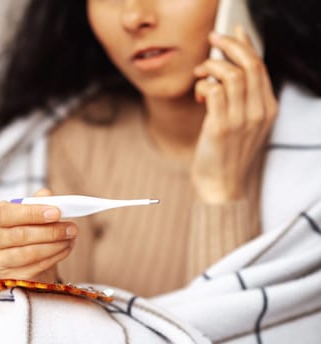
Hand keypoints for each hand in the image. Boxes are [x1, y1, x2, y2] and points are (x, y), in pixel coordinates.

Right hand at [0, 188, 76, 280]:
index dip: (32, 213)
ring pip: (28, 253)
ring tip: (70, 238)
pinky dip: (54, 257)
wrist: (25, 257)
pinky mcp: (8, 276)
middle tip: (71, 228)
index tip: (56, 213)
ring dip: (55, 246)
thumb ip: (37, 202)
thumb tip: (46, 196)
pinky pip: (34, 267)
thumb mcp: (30, 212)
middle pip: (20, 235)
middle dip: (50, 231)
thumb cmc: (26, 228)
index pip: (7, 214)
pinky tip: (65, 249)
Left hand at [192, 26, 277, 203]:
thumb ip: (242, 96)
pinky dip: (203, 85)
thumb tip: (232, 67)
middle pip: (249, 65)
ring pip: (231, 74)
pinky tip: (198, 93)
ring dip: (210, 66)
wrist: (220, 185)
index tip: (231, 34)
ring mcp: (241, 120)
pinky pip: (214, 91)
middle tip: (212, 39)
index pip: (260, 66)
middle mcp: (259, 112)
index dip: (244, 45)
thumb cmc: (226, 153)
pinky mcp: (221, 127)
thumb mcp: (243, 122)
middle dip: (228, 45)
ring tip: (200, 74)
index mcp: (267, 109)